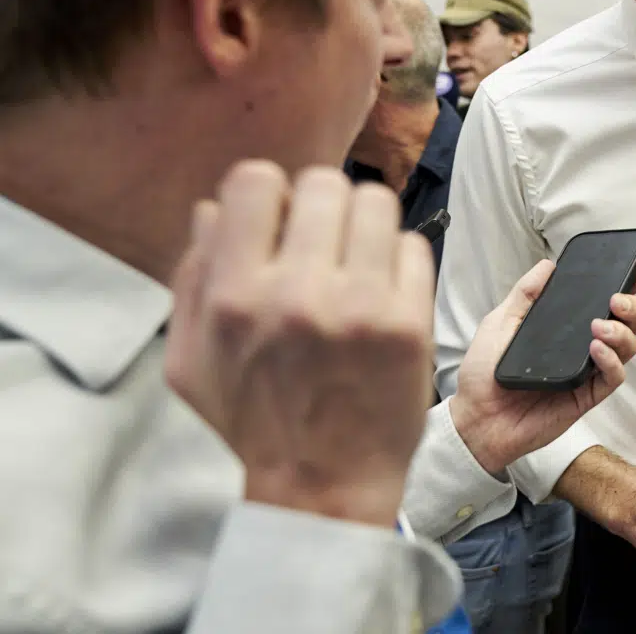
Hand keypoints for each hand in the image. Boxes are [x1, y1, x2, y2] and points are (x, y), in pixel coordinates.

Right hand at [165, 163, 435, 527]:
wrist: (322, 485)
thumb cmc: (254, 421)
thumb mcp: (189, 359)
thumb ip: (193, 276)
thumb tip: (213, 208)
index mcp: (234, 297)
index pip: (255, 181)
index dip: (269, 194)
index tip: (277, 221)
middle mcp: (297, 294)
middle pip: (324, 182)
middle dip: (321, 204)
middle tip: (322, 241)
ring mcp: (359, 307)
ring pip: (376, 202)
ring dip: (364, 223)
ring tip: (355, 260)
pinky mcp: (408, 323)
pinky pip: (413, 245)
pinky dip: (398, 259)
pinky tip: (381, 290)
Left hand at [448, 259, 635, 476]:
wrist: (475, 418)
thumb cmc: (484, 373)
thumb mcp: (500, 323)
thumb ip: (525, 295)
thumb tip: (548, 266)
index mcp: (566, 327)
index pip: (605, 303)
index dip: (630, 286)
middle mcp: (582, 347)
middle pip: (626, 324)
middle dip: (632, 307)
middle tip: (618, 300)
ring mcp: (587, 372)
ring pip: (627, 349)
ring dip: (622, 332)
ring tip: (601, 326)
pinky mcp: (586, 397)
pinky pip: (612, 378)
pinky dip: (611, 361)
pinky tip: (595, 349)